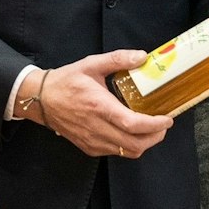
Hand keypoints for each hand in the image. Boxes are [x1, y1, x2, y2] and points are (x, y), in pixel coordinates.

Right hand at [36, 52, 174, 158]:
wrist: (41, 100)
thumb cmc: (66, 81)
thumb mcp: (91, 64)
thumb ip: (118, 59)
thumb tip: (142, 56)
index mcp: (99, 106)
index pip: (133, 124)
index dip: (154, 125)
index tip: (167, 118)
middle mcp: (96, 128)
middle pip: (135, 144)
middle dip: (155, 136)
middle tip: (163, 124)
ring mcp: (92, 141)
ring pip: (127, 152)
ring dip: (144, 143)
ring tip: (151, 129)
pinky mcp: (89, 147)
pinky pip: (116, 152)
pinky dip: (130, 146)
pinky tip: (131, 132)